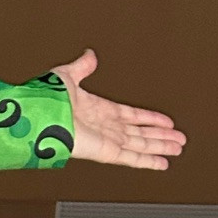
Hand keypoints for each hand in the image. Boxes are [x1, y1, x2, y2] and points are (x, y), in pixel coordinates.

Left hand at [53, 50, 186, 169]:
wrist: (39, 116)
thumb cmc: (45, 100)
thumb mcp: (67, 76)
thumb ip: (82, 67)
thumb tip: (89, 55)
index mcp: (97, 110)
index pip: (131, 115)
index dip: (149, 118)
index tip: (165, 122)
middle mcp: (103, 126)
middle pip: (140, 133)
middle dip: (160, 136)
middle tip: (178, 140)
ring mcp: (105, 140)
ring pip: (140, 145)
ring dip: (161, 147)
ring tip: (178, 149)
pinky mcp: (105, 151)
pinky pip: (131, 157)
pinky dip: (148, 161)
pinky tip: (162, 163)